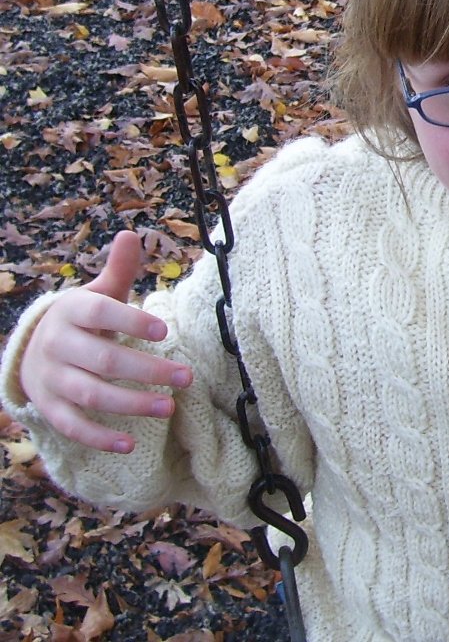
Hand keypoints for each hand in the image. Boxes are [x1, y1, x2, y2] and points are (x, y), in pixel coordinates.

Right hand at [19, 231, 192, 453]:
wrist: (32, 349)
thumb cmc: (81, 319)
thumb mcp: (96, 293)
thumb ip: (118, 270)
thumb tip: (130, 234)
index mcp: (72, 312)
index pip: (102, 314)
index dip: (131, 320)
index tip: (165, 329)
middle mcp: (58, 346)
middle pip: (104, 360)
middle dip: (147, 370)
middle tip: (186, 376)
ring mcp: (51, 380)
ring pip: (91, 395)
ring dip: (131, 404)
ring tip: (170, 407)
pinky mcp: (50, 408)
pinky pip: (73, 427)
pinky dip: (99, 437)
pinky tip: (131, 445)